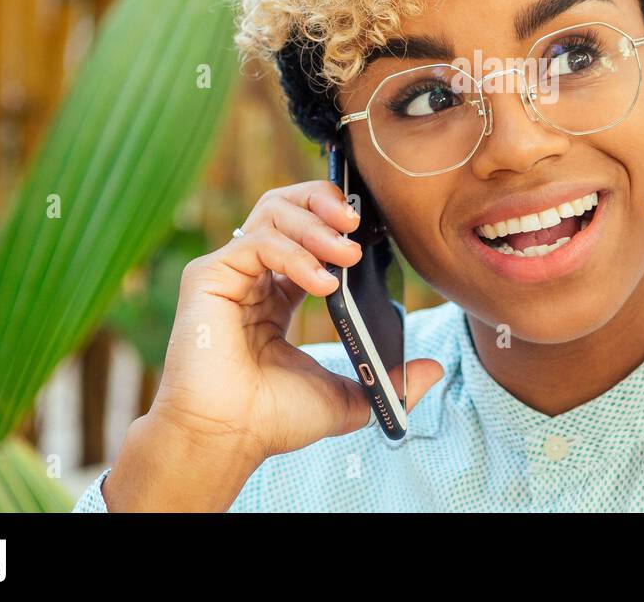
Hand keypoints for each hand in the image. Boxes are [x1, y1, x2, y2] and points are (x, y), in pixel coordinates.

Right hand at [104, 181, 443, 509]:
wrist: (226, 440)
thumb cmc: (272, 420)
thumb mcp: (348, 396)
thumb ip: (390, 379)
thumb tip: (434, 368)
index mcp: (278, 293)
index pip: (308, 232)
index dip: (339, 222)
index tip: (373, 228)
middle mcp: (252, 275)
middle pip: (287, 206)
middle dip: (326, 203)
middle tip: (359, 223)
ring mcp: (229, 273)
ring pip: (273, 212)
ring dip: (318, 225)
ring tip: (348, 253)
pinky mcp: (209, 277)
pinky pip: (258, 242)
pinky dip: (296, 255)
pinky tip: (324, 283)